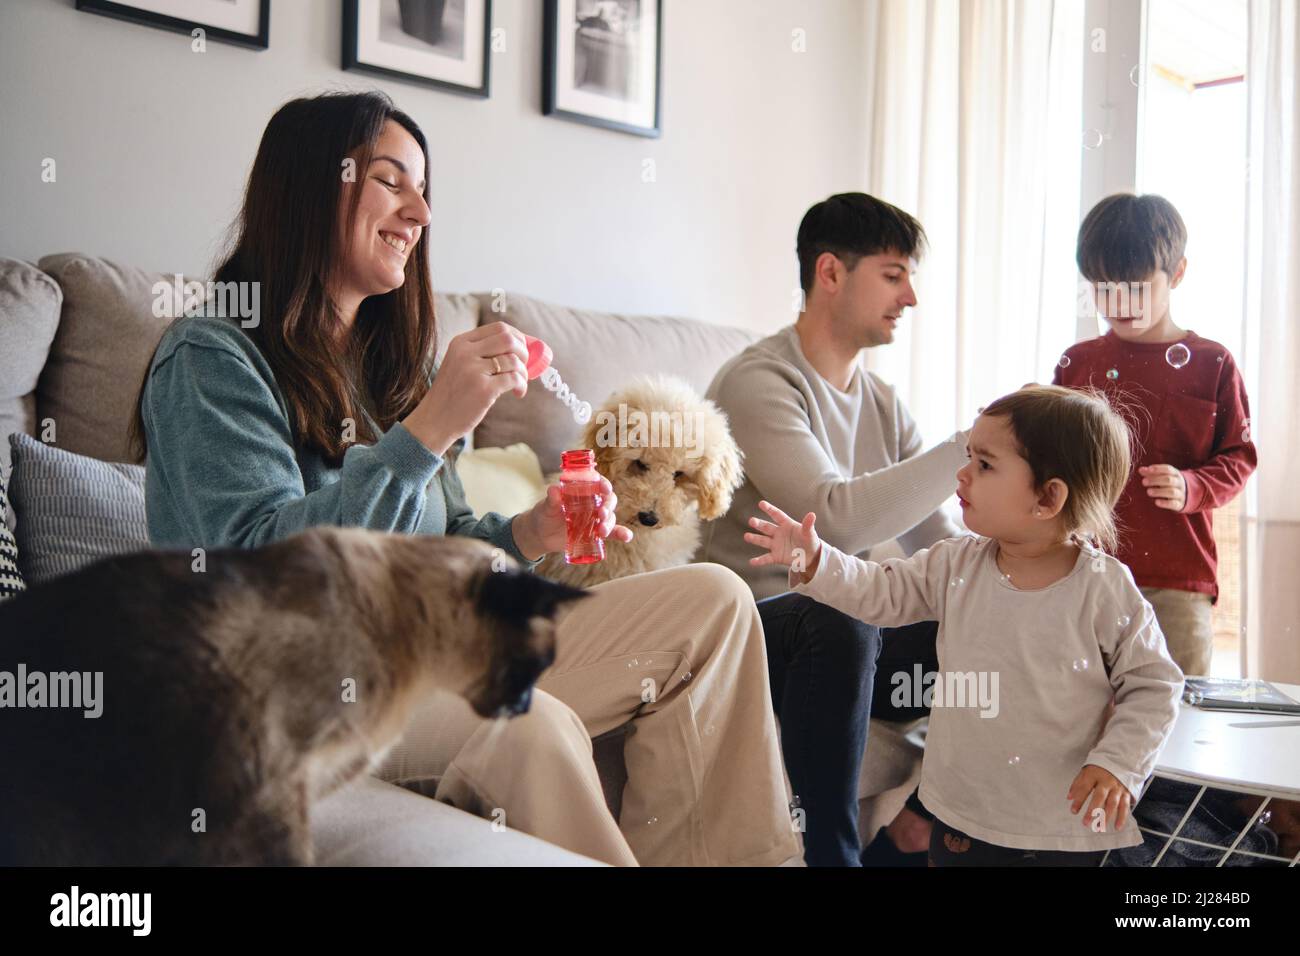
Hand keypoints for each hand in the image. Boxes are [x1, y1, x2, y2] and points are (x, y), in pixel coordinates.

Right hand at [402, 322, 529, 455]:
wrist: (434, 420)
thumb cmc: (453, 393)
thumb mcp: (460, 364)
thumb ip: (482, 352)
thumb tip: (523, 345)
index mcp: (461, 343)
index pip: (499, 328)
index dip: (518, 337)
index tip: (524, 349)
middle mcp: (465, 352)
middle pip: (509, 339)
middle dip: (524, 352)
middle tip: (523, 367)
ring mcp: (473, 370)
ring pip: (514, 360)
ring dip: (523, 372)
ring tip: (519, 384)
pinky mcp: (483, 389)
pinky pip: (514, 379)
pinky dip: (522, 385)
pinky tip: (518, 393)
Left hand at [513, 475, 633, 561]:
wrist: (541, 534)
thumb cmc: (544, 514)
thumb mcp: (546, 506)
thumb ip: (552, 499)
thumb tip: (554, 489)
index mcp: (582, 490)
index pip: (597, 483)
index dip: (603, 484)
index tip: (605, 488)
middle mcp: (592, 502)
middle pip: (607, 500)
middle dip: (608, 507)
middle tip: (601, 514)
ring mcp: (595, 518)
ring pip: (610, 517)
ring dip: (610, 523)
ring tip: (602, 531)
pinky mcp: (596, 532)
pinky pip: (613, 532)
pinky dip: (621, 534)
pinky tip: (627, 537)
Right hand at [744, 500, 821, 582]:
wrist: (811, 557)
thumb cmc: (810, 541)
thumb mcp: (810, 533)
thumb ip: (808, 525)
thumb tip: (812, 514)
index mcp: (787, 525)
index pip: (777, 515)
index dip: (769, 509)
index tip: (761, 503)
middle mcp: (779, 533)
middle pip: (767, 527)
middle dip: (759, 524)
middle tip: (751, 521)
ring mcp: (776, 545)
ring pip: (763, 541)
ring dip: (755, 538)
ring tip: (747, 536)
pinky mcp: (776, 556)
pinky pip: (766, 558)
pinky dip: (759, 561)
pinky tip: (752, 562)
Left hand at [1067, 764, 1131, 832]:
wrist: (1121, 761)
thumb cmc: (1100, 769)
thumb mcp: (1087, 771)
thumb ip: (1078, 784)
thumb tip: (1069, 797)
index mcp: (1095, 774)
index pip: (1085, 787)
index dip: (1079, 800)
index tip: (1073, 811)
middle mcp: (1107, 781)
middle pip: (1099, 797)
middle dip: (1092, 811)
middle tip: (1085, 823)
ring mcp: (1117, 788)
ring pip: (1112, 804)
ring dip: (1106, 817)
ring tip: (1099, 828)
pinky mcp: (1126, 793)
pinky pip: (1124, 807)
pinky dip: (1122, 818)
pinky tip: (1117, 827)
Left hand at [1139, 464, 1186, 510]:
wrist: (1188, 495)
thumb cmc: (1170, 484)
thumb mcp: (1164, 476)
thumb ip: (1151, 473)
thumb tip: (1140, 470)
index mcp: (1175, 474)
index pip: (1168, 469)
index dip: (1158, 469)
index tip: (1148, 469)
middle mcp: (1179, 483)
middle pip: (1169, 480)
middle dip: (1156, 480)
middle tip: (1144, 482)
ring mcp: (1181, 494)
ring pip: (1171, 492)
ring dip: (1159, 491)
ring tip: (1148, 492)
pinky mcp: (1180, 504)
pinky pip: (1174, 504)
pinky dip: (1165, 503)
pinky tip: (1156, 502)